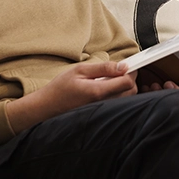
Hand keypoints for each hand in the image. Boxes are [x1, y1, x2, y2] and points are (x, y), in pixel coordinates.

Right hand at [6, 60, 137, 132]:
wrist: (47, 107)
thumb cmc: (60, 89)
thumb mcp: (80, 71)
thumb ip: (103, 68)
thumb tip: (122, 66)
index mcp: (99, 91)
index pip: (127, 82)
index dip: (130, 71)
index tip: (126, 65)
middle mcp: (104, 103)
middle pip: (131, 91)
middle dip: (130, 79)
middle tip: (119, 70)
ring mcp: (104, 110)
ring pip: (126, 98)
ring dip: (124, 87)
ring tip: (111, 79)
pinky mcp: (102, 113)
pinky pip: (118, 103)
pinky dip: (119, 94)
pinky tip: (106, 88)